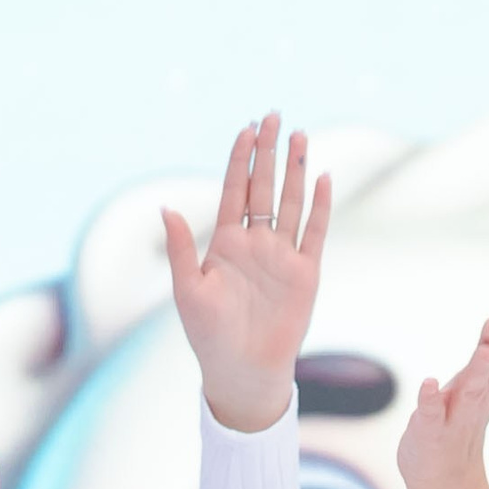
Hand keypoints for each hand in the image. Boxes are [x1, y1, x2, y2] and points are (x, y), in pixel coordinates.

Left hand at [162, 114, 329, 434]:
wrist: (242, 372)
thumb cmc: (209, 337)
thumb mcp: (188, 291)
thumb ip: (181, 248)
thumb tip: (166, 207)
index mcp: (226, 243)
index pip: (235, 190)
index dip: (241, 159)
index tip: (247, 129)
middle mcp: (256, 243)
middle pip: (264, 186)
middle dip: (269, 152)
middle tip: (274, 116)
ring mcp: (282, 256)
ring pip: (290, 202)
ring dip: (295, 170)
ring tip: (299, 135)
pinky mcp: (305, 274)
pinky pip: (315, 232)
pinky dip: (320, 206)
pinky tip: (322, 178)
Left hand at [395, 294, 488, 488]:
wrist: (445, 481)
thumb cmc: (463, 420)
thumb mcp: (488, 377)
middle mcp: (478, 395)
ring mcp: (455, 415)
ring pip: (471, 389)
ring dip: (479, 368)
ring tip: (488, 349)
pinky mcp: (430, 432)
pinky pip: (430, 414)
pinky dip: (430, 400)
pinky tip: (428, 384)